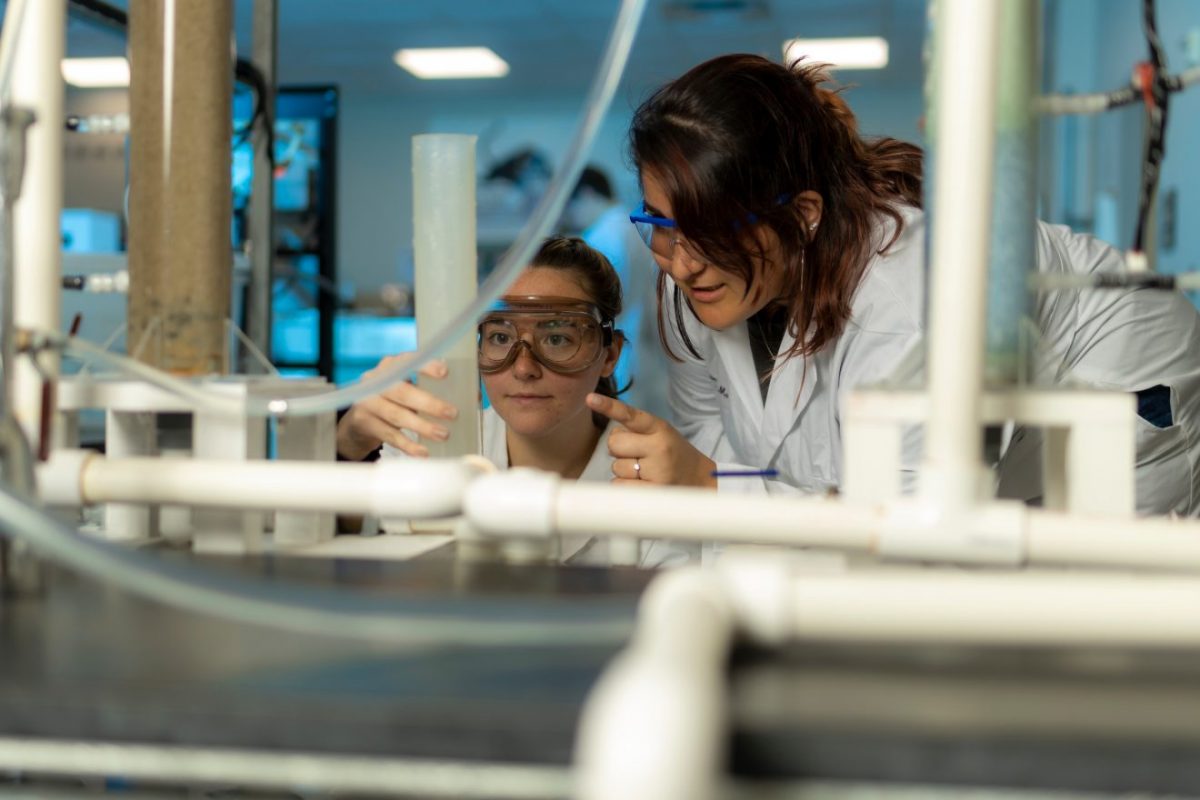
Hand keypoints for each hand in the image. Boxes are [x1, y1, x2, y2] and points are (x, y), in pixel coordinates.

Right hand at [336, 356, 458, 459]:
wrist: (358, 419)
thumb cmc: (393, 400)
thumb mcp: (406, 387)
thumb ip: (432, 387)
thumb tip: (474, 396)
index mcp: (391, 366)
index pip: (407, 361)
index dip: (426, 366)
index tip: (445, 372)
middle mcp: (375, 380)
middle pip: (402, 391)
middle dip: (429, 403)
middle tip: (452, 413)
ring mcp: (367, 402)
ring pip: (396, 415)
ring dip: (422, 427)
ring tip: (443, 434)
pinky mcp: (363, 423)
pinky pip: (389, 435)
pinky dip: (408, 445)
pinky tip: (423, 452)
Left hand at [585, 393, 716, 488]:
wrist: (701, 481)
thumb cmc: (673, 456)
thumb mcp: (661, 435)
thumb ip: (636, 432)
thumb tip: (612, 441)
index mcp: (659, 428)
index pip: (631, 415)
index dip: (609, 406)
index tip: (590, 399)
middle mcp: (659, 447)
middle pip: (613, 443)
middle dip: (619, 450)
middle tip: (639, 456)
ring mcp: (657, 471)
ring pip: (616, 467)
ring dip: (625, 471)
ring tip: (647, 472)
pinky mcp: (653, 492)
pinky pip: (619, 486)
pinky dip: (625, 487)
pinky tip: (643, 485)